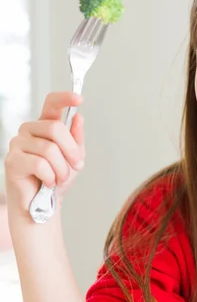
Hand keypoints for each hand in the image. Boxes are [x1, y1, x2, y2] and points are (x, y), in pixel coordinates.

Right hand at [4, 92, 84, 219]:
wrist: (43, 203)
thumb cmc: (57, 177)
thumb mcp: (73, 157)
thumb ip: (76, 138)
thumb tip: (78, 117)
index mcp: (45, 125)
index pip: (51, 104)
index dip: (64, 98)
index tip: (79, 98)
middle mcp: (29, 130)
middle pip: (55, 128)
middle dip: (71, 150)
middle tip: (77, 166)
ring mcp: (18, 143)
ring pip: (49, 149)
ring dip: (62, 169)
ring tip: (60, 178)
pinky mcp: (12, 160)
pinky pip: (39, 164)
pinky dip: (50, 176)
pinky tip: (48, 182)